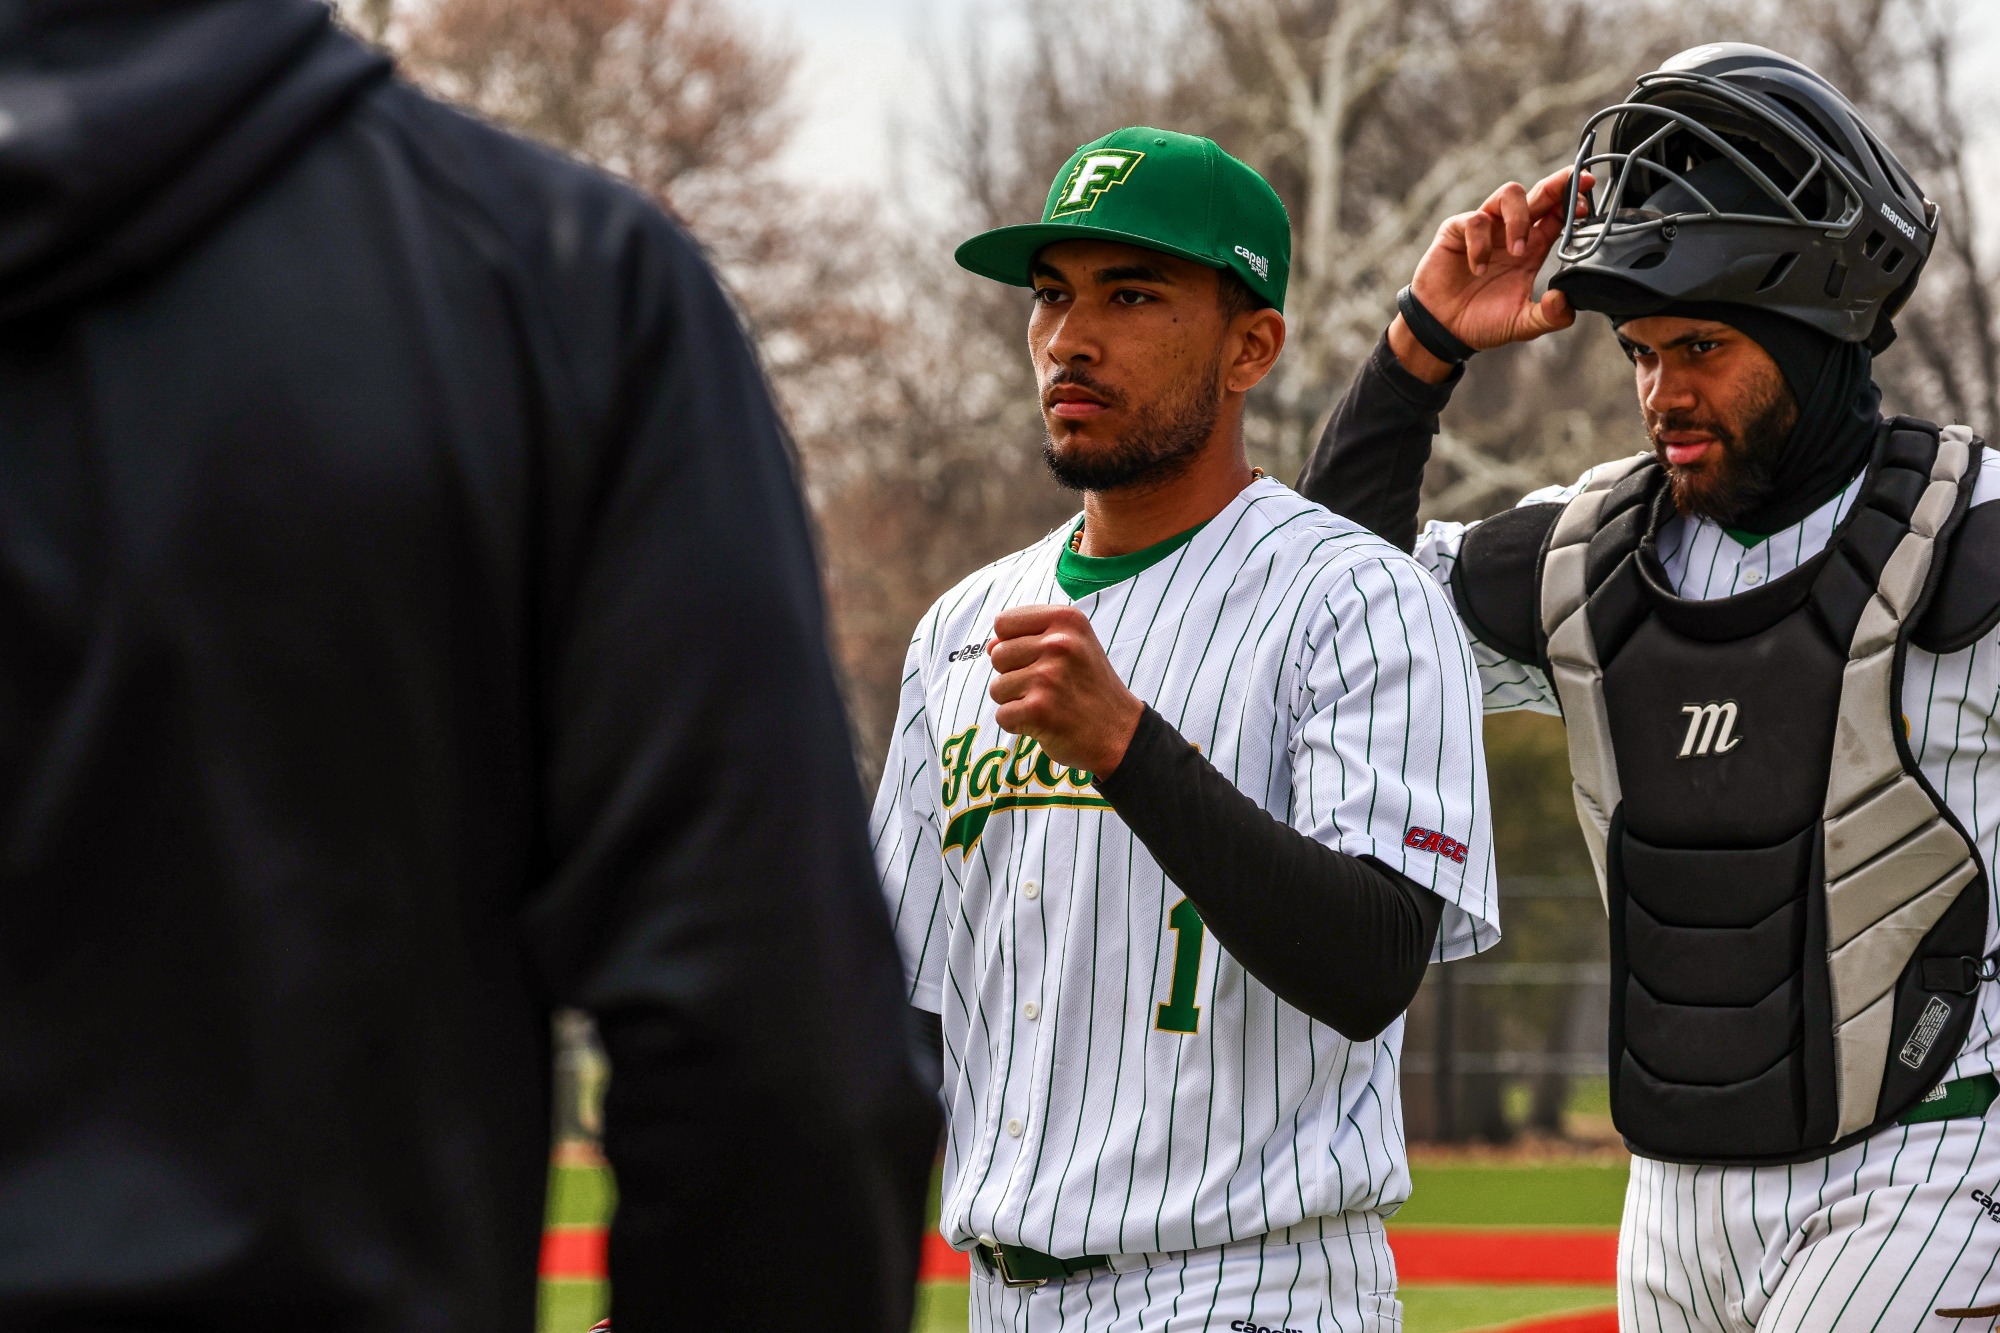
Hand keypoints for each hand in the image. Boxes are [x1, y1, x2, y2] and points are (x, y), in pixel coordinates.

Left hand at [987, 605, 1143, 777]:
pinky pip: (1002, 715)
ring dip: (1016, 702)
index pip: (1004, 623)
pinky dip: (1018, 725)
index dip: (1012, 643)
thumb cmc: (1090, 687)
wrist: (1122, 733)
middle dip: (1014, 675)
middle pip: (997, 655)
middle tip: (1047, 687)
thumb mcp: (1074, 646)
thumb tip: (989, 646)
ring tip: (1048, 704)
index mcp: (1066, 620)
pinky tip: (1044, 723)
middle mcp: (1058, 644)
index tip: (1036, 658)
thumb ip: (1030, 637)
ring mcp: (1048, 677)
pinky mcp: (1039, 709)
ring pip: (997, 687)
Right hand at [1390, 167, 1592, 381]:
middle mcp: (1511, 232)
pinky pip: (1474, 221)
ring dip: (1518, 219)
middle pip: (1539, 193)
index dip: (1572, 202)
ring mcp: (1485, 228)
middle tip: (1574, 182)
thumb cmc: (1481, 322)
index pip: (1558, 214)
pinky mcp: (1456, 230)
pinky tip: (1478, 269)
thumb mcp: (1522, 325)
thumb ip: (1548, 317)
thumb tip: (1565, 301)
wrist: (1442, 329)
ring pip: (1509, 194)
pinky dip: (1480, 244)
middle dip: (1558, 184)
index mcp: (1532, 248)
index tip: (1585, 205)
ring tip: (1517, 252)